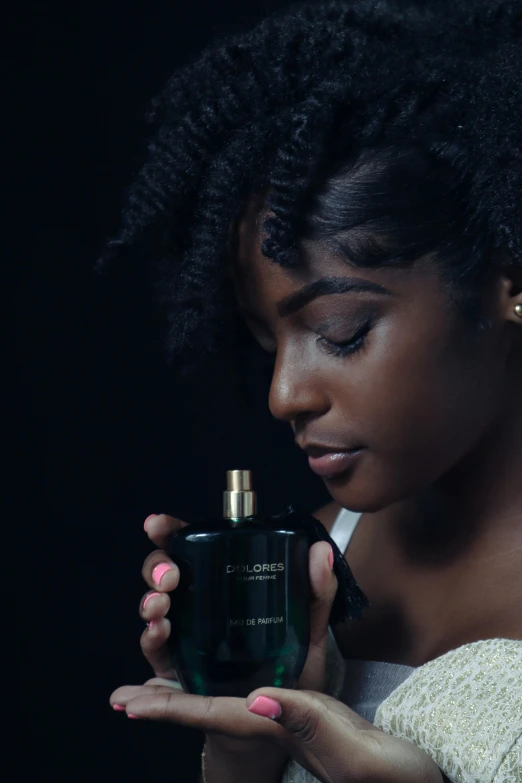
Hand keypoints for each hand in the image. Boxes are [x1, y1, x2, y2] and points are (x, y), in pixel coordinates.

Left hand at [110, 683, 442, 782]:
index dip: (170, 708)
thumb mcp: (354, 751)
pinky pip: (248, 700)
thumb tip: (254, 699)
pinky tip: (216, 681)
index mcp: (280, 730)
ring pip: (222, 706)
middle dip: (164, 704)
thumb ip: (306, 723)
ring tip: (149, 687)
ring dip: (184, 696)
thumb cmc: (388, 777)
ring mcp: (285, 724)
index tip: (128, 703)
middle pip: (207, 712)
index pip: (214, 715)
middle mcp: (274, 727)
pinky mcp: (301, 716)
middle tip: (121, 698)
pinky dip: (220, 688)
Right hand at [134, 512, 337, 691]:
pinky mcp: (178, 670)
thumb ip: (316, 594)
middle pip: (164, 573)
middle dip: (158, 567)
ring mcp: (185, 636)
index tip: (157, 525)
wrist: (278, 727)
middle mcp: (199, 605)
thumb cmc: (290, 673)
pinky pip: (156, 653)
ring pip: (154, 609)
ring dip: (151, 604)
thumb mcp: (308, 632)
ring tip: (162, 608)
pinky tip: (158, 635)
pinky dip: (150, 641)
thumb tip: (321, 550)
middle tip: (172, 576)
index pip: (195, 549)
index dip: (172, 531)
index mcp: (225, 586)